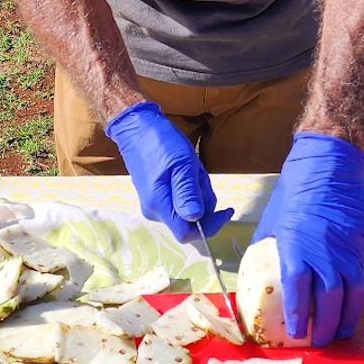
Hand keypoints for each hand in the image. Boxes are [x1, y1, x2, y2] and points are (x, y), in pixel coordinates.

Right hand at [106, 102, 232, 238]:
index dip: (210, 227)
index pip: (187, 234)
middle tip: (200, 174)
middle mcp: (155, 211)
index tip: (226, 209)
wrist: (137, 129)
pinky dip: (191, 188)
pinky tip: (186, 171)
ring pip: (188, 209)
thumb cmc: (161, 143)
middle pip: (191, 221)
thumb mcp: (182, 164)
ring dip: (198, 192)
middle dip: (204, 201)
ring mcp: (154, 205)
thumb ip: (188, 192)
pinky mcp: (156, 197)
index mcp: (160, 205)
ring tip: (192, 168)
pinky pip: (181, 200)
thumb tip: (195, 218)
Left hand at [252, 132, 363, 345]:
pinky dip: (358, 296)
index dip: (300, 320)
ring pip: (353, 296)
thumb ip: (269, 253)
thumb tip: (260, 275)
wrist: (329, 171)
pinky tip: (352, 305)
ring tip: (341, 331)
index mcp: (298, 252)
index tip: (298, 334)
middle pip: (330, 303)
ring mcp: (350, 253)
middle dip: (326, 327)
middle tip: (322, 341)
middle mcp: (327, 257)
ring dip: (348, 318)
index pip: (299, 297)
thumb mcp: (272, 226)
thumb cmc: (295, 197)